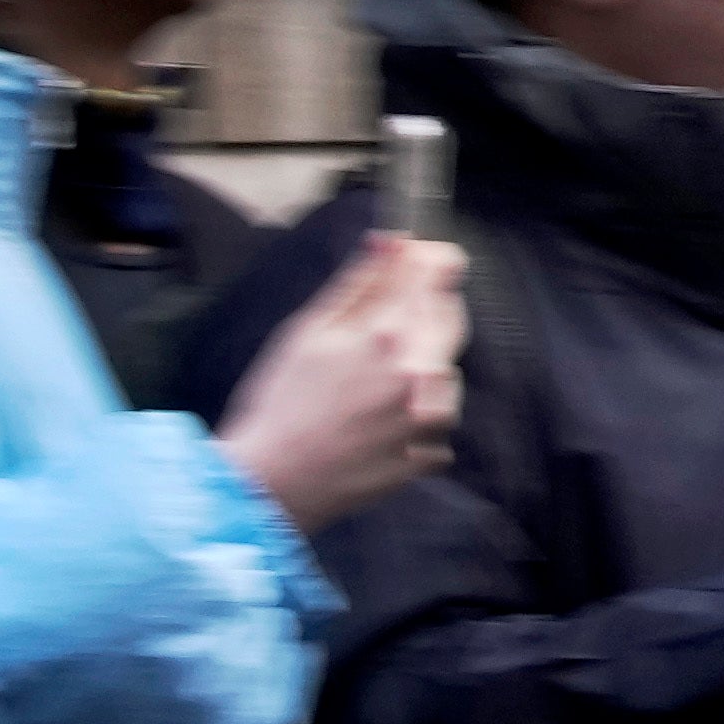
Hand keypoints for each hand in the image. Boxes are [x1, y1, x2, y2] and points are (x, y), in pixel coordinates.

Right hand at [220, 229, 465, 533]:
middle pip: (451, 319)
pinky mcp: (428, 456)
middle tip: (383, 325)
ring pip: (446, 373)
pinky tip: (372, 423)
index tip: (421, 257)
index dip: (431, 259)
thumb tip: (392, 241)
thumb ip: (360, 282)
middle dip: (426, 309)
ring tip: (365, 387)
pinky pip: (437, 421)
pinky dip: (414, 416)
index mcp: (388, 335)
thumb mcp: (309, 331)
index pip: (439, 274)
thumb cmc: (281, 404)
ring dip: (420, 368)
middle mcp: (419, 375)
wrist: (272, 482)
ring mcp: (428, 420)